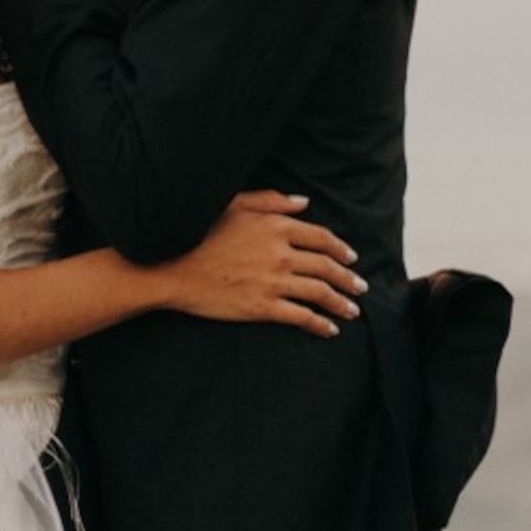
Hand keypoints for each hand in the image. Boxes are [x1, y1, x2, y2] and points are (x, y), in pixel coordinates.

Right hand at [159, 191, 365, 338]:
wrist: (170, 268)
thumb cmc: (198, 233)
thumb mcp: (234, 205)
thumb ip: (271, 201)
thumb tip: (303, 203)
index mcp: (275, 226)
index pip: (321, 237)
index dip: (340, 249)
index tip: (351, 258)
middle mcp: (280, 253)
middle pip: (326, 266)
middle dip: (348, 279)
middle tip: (360, 287)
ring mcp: (273, 281)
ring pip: (320, 293)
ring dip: (341, 303)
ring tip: (352, 310)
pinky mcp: (262, 307)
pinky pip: (301, 317)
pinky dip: (320, 324)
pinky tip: (330, 329)